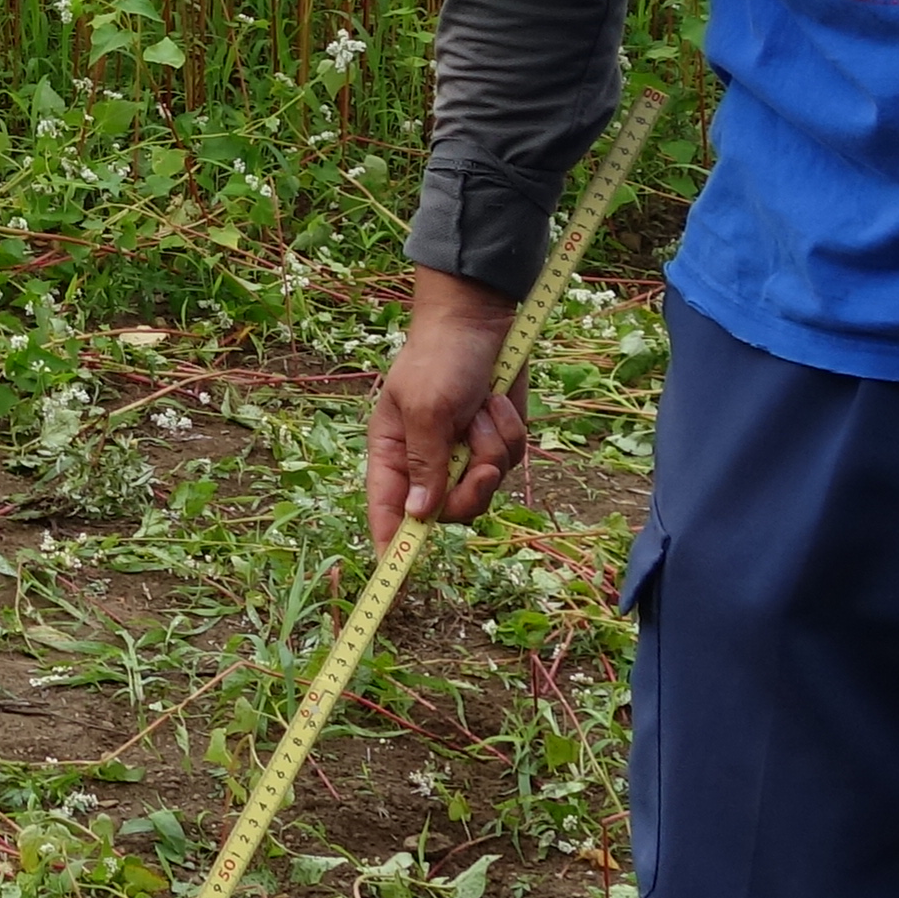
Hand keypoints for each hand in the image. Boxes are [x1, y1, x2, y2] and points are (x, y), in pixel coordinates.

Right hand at [367, 266, 528, 547]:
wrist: (484, 319)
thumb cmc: (441, 358)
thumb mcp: (426, 409)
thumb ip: (424, 465)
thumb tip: (417, 517)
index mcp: (393, 452)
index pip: (387, 509)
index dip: (391, 543)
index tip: (396, 578)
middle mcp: (429, 460)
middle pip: (450, 511)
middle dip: (470, 488)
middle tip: (477, 462)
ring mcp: (465, 452)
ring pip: (487, 487)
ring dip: (492, 447)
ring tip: (484, 408)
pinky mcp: (497, 442)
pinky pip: (511, 462)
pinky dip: (509, 433)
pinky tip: (497, 402)